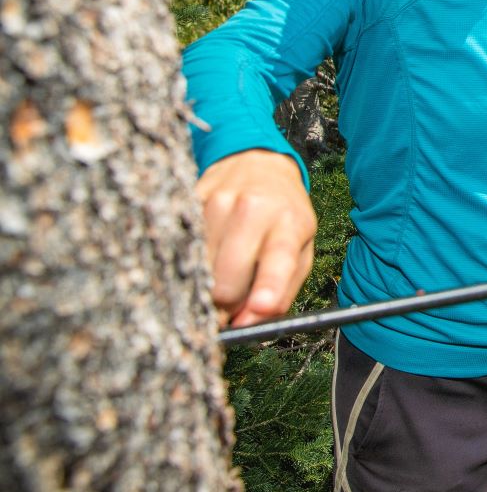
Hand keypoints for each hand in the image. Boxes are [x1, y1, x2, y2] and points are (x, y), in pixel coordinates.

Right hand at [197, 149, 315, 327]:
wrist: (258, 165)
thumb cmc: (283, 218)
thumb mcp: (300, 250)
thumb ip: (282, 292)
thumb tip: (248, 325)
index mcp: (289, 222)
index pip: (278, 260)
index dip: (268, 289)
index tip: (259, 310)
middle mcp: (253, 208)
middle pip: (227, 278)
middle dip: (227, 305)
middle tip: (232, 306)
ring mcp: (216, 203)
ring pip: (199, 270)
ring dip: (207, 284)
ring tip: (223, 271)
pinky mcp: (188, 201)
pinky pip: (181, 250)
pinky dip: (190, 264)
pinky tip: (205, 254)